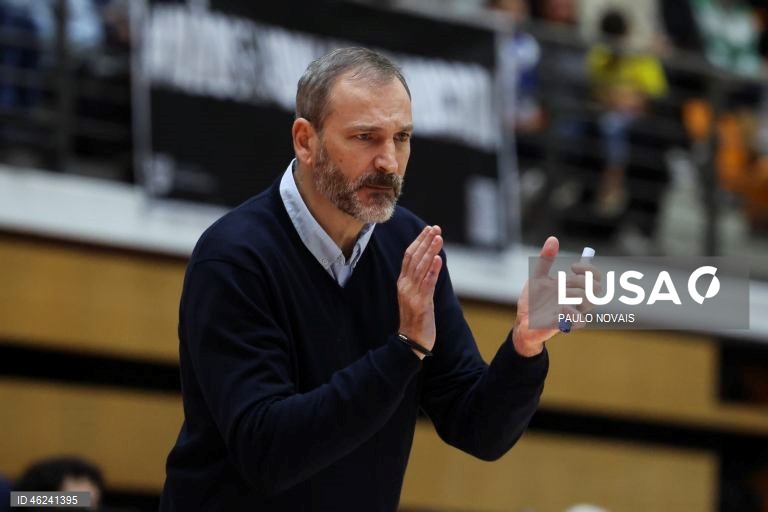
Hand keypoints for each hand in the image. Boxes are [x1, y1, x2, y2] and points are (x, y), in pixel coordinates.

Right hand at [397, 226, 442, 358]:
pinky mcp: (421, 304)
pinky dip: (433, 270)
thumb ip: (419, 281)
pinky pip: (428, 284)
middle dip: (425, 241)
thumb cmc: (415, 320)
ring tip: (438, 238)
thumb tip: (429, 264)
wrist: (410, 343)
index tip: (428, 229)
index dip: (418, 241)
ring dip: (430, 251)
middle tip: (435, 228)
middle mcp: (405, 286)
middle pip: (414, 258)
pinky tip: (439, 259)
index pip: (409, 256)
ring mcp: (412, 294)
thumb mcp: (414, 297)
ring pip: (421, 268)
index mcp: (403, 283)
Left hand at [512, 237, 600, 356]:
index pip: (594, 277)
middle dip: (582, 280)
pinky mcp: (566, 325)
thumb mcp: (537, 277)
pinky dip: (571, 312)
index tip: (573, 266)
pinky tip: (559, 309)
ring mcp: (573, 312)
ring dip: (576, 293)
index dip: (590, 269)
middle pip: (596, 288)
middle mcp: (576, 299)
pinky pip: (579, 320)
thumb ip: (545, 260)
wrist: (522, 320)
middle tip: (564, 280)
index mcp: (572, 287)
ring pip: (590, 302)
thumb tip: (553, 239)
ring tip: (560, 293)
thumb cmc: (532, 301)